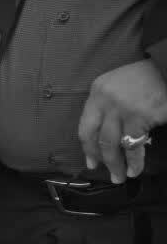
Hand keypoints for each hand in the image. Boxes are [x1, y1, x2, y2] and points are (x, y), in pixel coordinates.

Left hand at [78, 59, 166, 181]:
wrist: (166, 66)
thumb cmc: (145, 78)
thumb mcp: (117, 88)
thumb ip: (107, 108)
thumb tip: (105, 139)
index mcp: (97, 93)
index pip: (86, 126)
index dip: (87, 147)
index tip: (91, 162)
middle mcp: (105, 101)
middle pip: (98, 137)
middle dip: (101, 160)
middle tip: (108, 175)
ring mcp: (122, 109)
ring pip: (113, 144)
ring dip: (117, 164)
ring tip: (121, 177)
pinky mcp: (141, 116)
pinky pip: (135, 143)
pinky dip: (135, 159)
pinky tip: (136, 169)